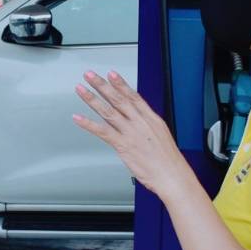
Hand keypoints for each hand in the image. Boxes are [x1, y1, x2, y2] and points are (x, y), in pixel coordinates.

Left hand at [72, 71, 181, 195]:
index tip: (111, 74)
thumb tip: (138, 121)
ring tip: (81, 89)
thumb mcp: (161, 136)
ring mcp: (131, 133)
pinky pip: (102, 132)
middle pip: (118, 99)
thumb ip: (147, 126)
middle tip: (90, 75)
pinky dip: (88, 124)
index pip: (133, 96)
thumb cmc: (167, 160)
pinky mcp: (123, 145)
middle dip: (102, 85)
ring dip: (92, 99)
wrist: (172, 175)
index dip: (121, 84)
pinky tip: (78, 118)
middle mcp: (140, 122)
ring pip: (108, 111)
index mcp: (151, 119)